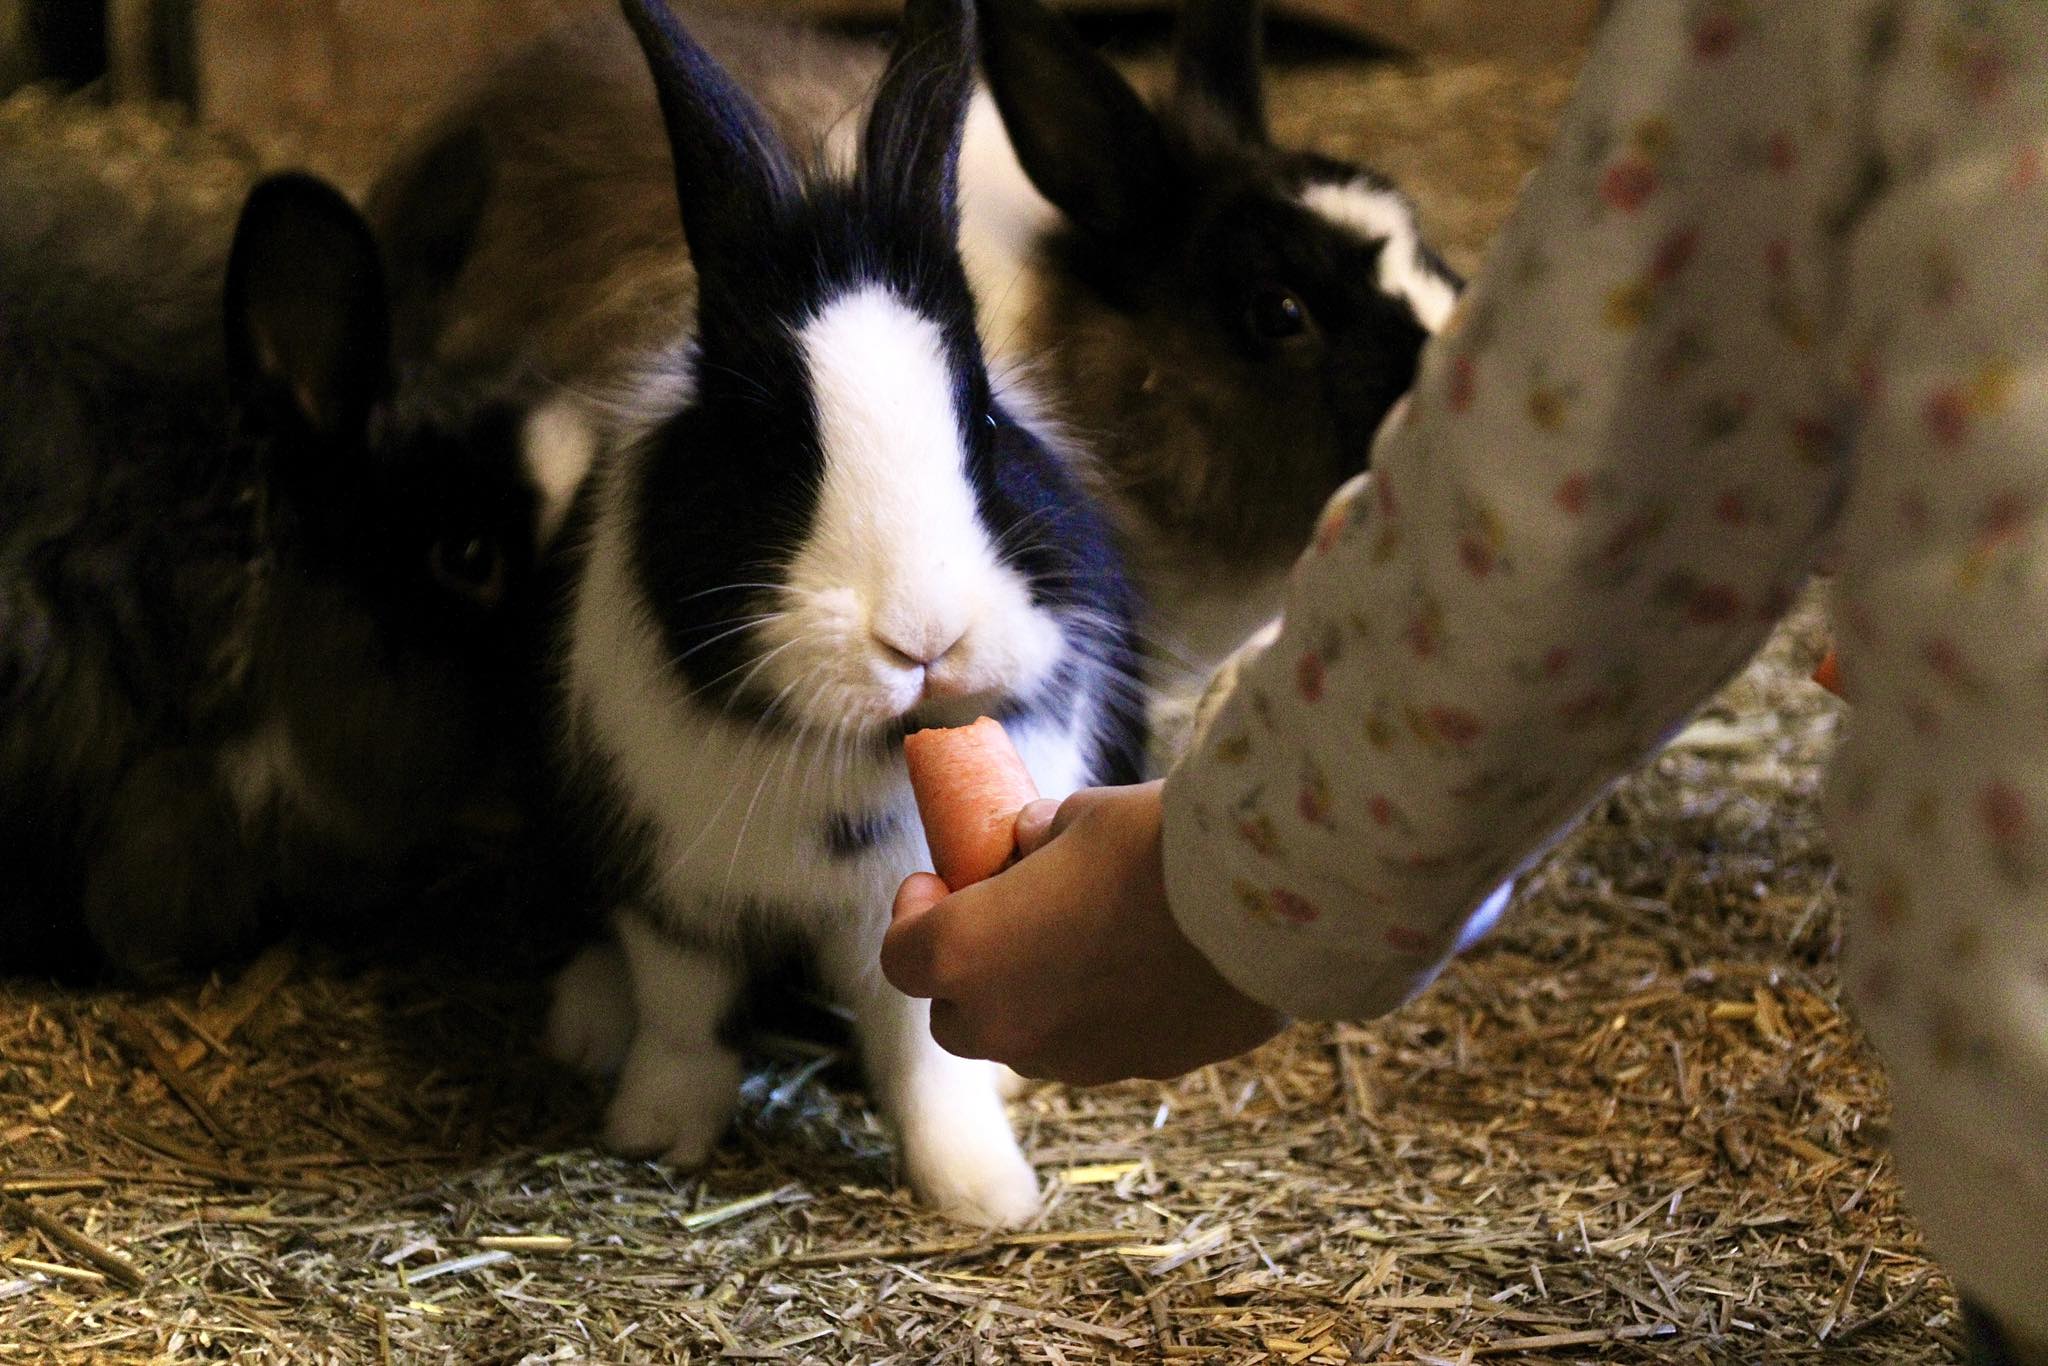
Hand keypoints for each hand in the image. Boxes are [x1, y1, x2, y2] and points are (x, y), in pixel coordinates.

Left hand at [881, 781, 1287, 1084]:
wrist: (1269, 899)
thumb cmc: (1160, 843)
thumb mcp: (1083, 816)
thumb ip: (1040, 838)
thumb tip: (1032, 840)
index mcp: (971, 953)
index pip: (900, 955)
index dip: (911, 915)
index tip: (938, 881)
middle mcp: (1010, 1022)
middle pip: (955, 1019)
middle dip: (967, 974)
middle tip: (1000, 921)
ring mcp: (1077, 1057)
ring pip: (1027, 1040)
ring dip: (1033, 1000)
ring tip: (1080, 940)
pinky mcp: (1144, 1068)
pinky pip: (1099, 1046)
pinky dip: (1100, 1014)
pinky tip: (1145, 963)